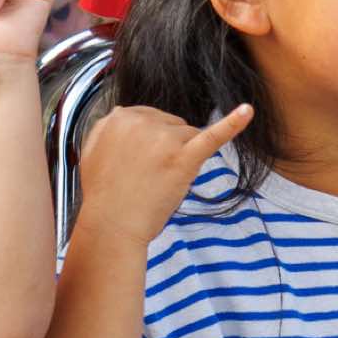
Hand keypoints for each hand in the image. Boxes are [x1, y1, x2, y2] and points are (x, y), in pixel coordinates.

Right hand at [76, 104, 253, 246]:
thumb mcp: (91, 150)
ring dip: (181, 156)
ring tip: (159, 180)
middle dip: (166, 147)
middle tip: (147, 175)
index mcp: (119, 117)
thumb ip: (107, 128)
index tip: (141, 161)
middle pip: (171, 124)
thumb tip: (121, 113)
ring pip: (188, 135)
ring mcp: (164, 138)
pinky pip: (212, 136)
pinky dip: (233, 123)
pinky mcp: (184, 157)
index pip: (150, 118)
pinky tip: (246, 112)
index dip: (150, 142)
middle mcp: (141, 120)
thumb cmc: (102, 194)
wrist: (111, 225)